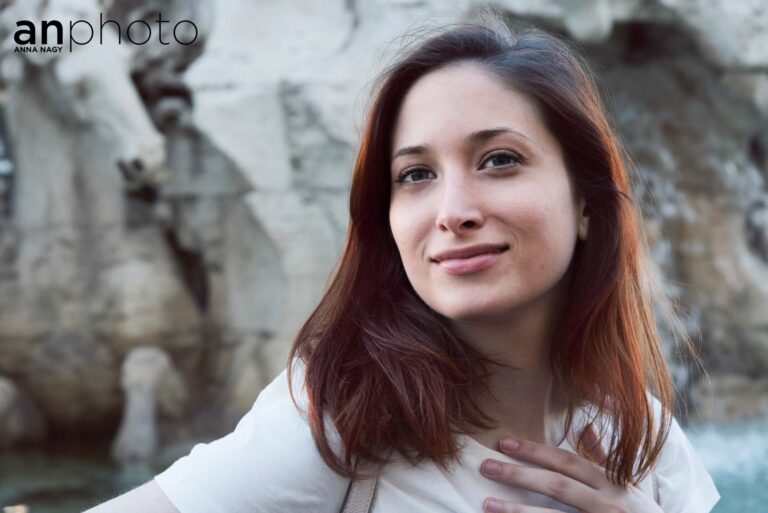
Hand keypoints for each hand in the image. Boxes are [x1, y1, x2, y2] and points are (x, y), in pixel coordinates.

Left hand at [479, 426, 661, 512]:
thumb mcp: (631, 488)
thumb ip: (604, 459)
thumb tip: (586, 426)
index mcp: (612, 484)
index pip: (567, 462)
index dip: (535, 451)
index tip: (504, 442)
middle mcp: (607, 505)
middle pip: (556, 486)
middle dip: (519, 475)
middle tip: (485, 466)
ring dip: (517, 511)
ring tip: (487, 504)